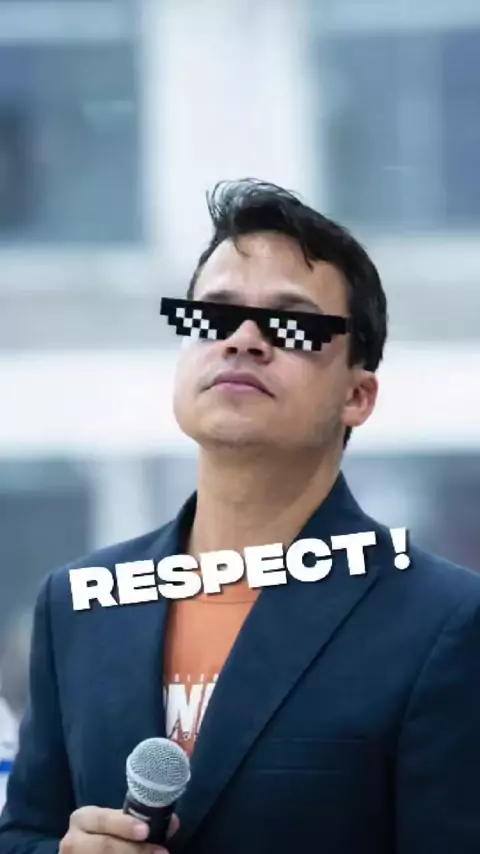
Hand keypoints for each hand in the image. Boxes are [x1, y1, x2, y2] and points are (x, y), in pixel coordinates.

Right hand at [60, 806, 179, 853]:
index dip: (124, 825)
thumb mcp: (119, 825)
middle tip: (161, 853)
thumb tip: (172, 823)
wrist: (88, 851)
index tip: (146, 830)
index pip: (102, 819)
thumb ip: (141, 822)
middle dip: (135, 851)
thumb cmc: (108, 834)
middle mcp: (72, 841)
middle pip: (104, 847)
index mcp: (82, 819)